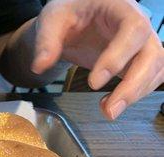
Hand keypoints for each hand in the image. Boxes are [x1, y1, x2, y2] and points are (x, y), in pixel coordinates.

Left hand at [31, 0, 163, 119]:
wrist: (72, 17)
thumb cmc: (67, 12)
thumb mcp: (51, 19)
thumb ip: (46, 41)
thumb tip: (39, 66)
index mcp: (120, 7)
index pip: (133, 29)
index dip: (118, 56)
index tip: (94, 82)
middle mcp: (138, 24)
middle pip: (152, 54)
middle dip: (133, 85)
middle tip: (110, 109)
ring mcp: (140, 44)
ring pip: (155, 69)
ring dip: (135, 94)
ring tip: (108, 111)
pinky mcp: (136, 61)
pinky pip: (148, 78)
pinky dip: (134, 94)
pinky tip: (109, 104)